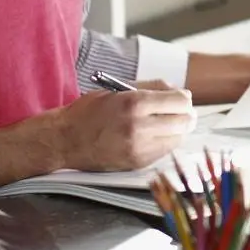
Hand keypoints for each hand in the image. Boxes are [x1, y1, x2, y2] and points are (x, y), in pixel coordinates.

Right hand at [55, 88, 195, 171]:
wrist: (64, 140)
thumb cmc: (89, 111)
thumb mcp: (118, 89)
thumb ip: (151, 87)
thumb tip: (178, 91)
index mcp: (134, 102)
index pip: (180, 100)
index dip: (183, 98)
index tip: (181, 98)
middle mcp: (139, 126)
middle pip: (184, 120)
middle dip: (185, 114)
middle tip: (179, 112)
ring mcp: (139, 147)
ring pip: (178, 137)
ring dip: (177, 129)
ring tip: (166, 123)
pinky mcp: (137, 163)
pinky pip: (165, 151)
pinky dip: (165, 142)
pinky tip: (153, 136)